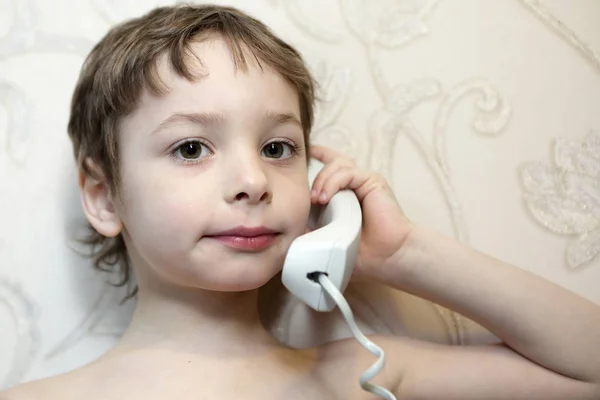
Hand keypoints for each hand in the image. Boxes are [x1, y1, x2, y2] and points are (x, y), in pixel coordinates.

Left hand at [309, 145, 412, 277]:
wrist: (387, 257)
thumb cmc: (363, 253)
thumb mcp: (328, 240)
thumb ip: (312, 230)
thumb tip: (290, 228)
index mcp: (344, 195)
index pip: (328, 167)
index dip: (316, 157)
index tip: (300, 156)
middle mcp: (354, 185)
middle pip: (331, 161)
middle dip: (314, 171)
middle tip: (305, 194)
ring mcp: (363, 183)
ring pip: (337, 165)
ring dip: (322, 179)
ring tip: (315, 199)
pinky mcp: (372, 182)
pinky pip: (347, 173)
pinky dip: (333, 182)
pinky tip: (325, 198)